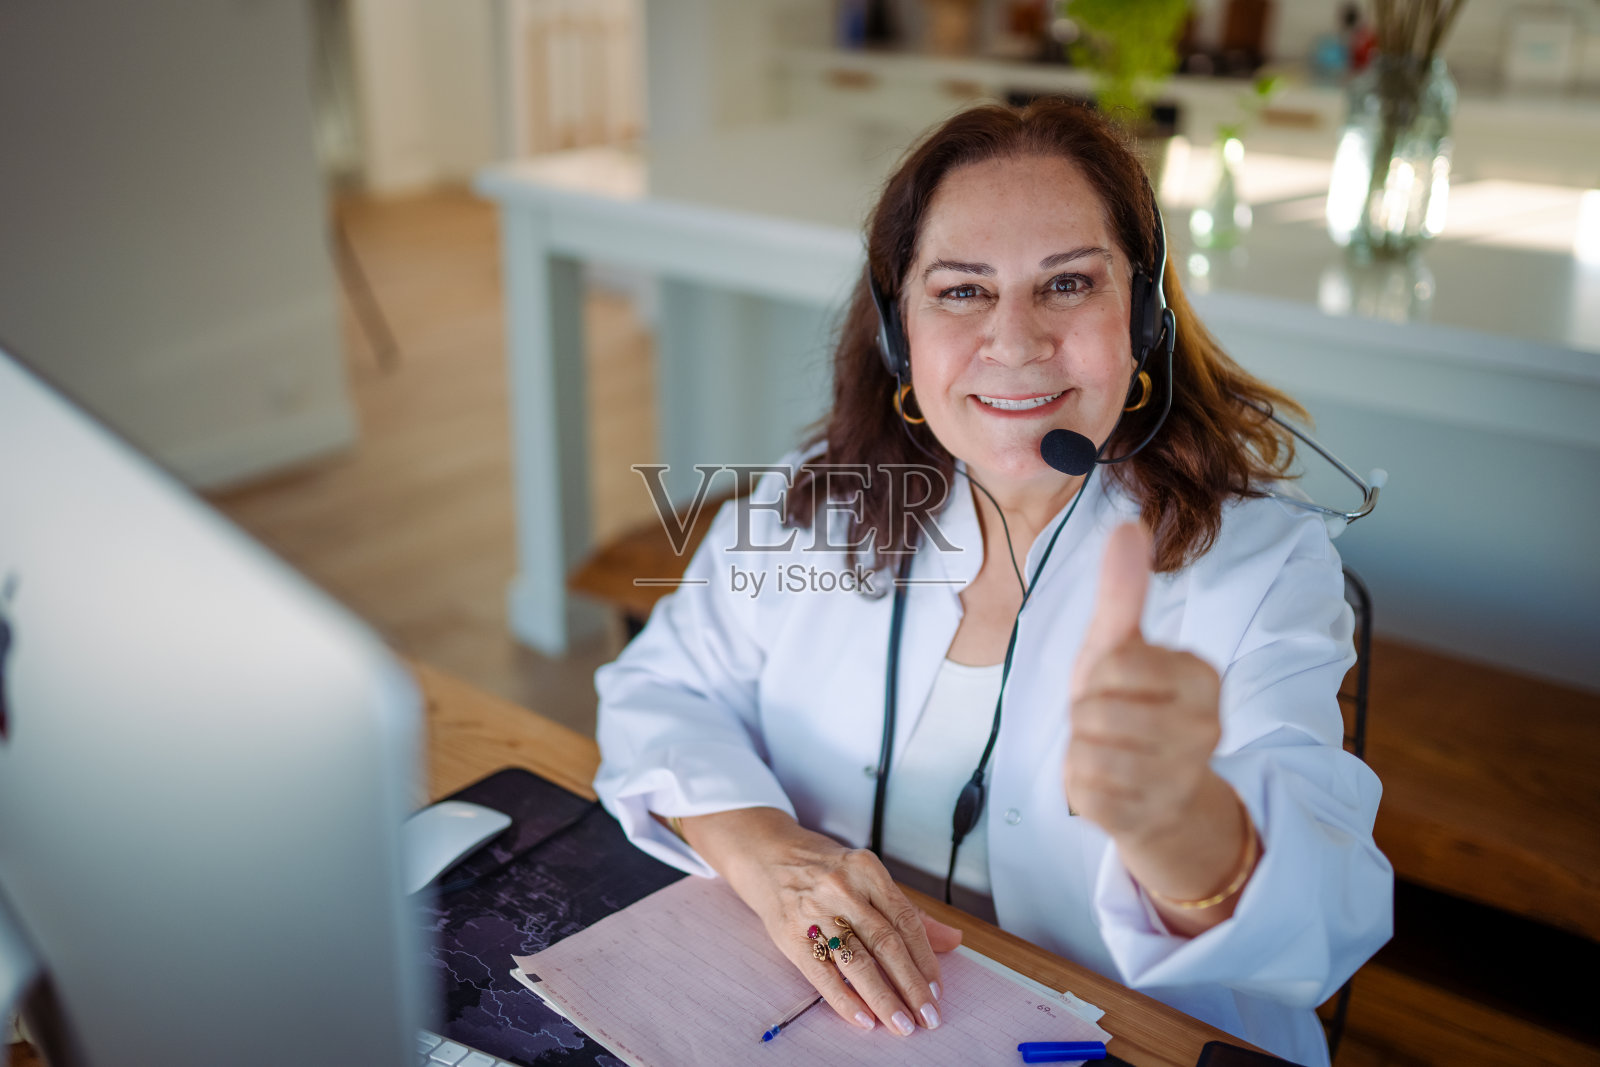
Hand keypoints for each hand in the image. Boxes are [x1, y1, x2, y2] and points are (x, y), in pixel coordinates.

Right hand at [679, 808, 960, 1036]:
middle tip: (928, 1016)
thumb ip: (908, 911)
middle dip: (911, 984)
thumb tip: (953, 940)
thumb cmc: (822, 867)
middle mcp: (842, 887)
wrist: (765, 853)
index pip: (905, 919)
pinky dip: (845, 1000)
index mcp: (866, 869)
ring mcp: (814, 911)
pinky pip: (822, 974)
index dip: (925, 958)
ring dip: (883, 998)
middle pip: (885, 943)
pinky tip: (864, 1019)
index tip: (937, 989)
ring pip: (857, 961)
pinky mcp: (790, 934)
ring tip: (902, 1024)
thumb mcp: (866, 876)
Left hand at [1065, 522, 1223, 845]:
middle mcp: (1204, 728)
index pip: (1117, 660)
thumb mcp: (1121, 645)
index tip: (1118, 684)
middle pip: (1096, 705)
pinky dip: (1082, 781)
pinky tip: (1106, 782)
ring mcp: (1179, 775)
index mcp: (1203, 678)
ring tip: (1108, 749)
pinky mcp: (1149, 813)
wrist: (1152, 792)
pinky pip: (1085, 785)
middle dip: (1087, 711)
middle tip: (1109, 721)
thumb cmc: (1132, 708)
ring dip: (1083, 746)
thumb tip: (1127, 525)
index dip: (1100, 672)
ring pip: (1089, 746)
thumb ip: (1124, 591)